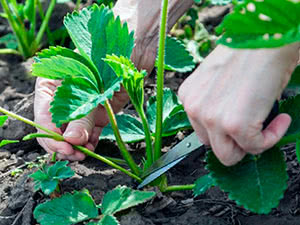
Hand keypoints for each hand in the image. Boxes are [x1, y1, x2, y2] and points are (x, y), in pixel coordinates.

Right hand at [34, 0, 192, 159]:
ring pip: (73, 133)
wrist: (136, 45)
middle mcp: (66, 96)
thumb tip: (71, 140)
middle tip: (75, 155)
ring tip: (85, 155)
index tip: (64, 148)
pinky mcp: (100, 110)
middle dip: (64, 143)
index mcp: (53, 83)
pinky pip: (91, 131)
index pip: (44, 115)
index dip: (51, 135)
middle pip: (57, 127)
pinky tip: (93, 148)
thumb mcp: (93, 83)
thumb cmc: (110, 52)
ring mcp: (83, 105)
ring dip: (77, 146)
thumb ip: (82, 111)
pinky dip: (91, 141)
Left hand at [179, 43, 299, 165]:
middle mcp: (194, 108)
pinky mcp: (234, 125)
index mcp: (188, 97)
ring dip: (249, 144)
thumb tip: (226, 128)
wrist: (266, 39)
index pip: (201, 131)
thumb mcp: (217, 81)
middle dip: (234, 142)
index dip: (222, 133)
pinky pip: (255, 148)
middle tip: (252, 127)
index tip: (237, 128)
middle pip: (212, 146)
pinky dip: (271, 138)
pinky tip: (280, 119)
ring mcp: (211, 118)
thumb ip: (215, 104)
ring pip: (228, 156)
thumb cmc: (246, 54)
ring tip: (265, 123)